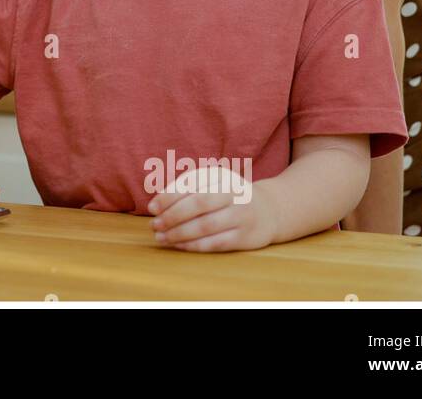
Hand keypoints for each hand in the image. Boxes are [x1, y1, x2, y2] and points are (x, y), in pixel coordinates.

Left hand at [147, 165, 277, 251]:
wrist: (269, 210)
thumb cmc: (228, 196)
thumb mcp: (212, 183)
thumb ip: (186, 188)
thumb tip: (157, 201)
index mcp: (221, 176)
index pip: (191, 185)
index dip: (169, 196)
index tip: (152, 207)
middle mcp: (234, 193)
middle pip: (198, 204)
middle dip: (172, 215)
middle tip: (154, 224)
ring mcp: (241, 215)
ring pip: (205, 226)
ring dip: (179, 233)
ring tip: (161, 237)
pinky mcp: (245, 237)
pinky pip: (215, 243)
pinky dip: (193, 245)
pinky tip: (178, 245)